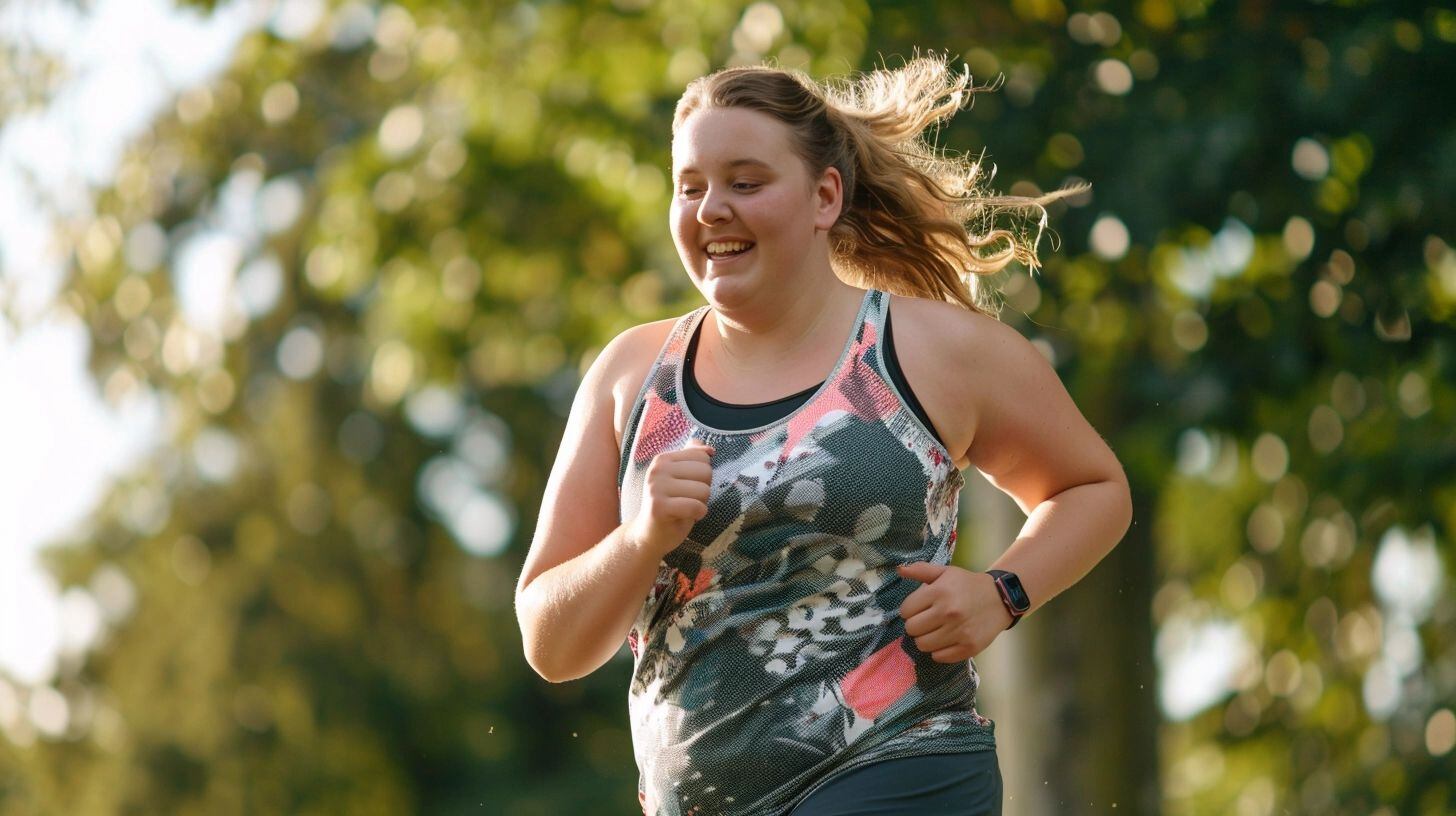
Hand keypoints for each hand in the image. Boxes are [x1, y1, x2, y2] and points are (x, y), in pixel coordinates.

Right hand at [624, 438, 714, 559]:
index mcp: (663, 459)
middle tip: (686, 501)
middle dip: (703, 490)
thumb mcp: (681, 480)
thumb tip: (709, 449)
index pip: (702, 457)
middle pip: (706, 471)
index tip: (687, 488)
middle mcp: (657, 469)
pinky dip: (698, 514)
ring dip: (701, 504)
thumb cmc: (670, 507)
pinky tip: (685, 518)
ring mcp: (656, 487)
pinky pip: (695, 506)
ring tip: (684, 510)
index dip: (703, 476)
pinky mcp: (658, 506)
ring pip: (703, 490)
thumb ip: (692, 461)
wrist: (649, 536)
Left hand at [896, 562, 1012, 661]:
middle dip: (916, 625)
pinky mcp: (969, 647)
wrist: (1001, 598)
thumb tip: (899, 569)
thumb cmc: (967, 585)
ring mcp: (960, 631)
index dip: (909, 609)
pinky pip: (939, 657)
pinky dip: (939, 651)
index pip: (906, 610)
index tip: (919, 608)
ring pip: (922, 645)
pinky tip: (946, 640)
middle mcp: (949, 612)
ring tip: (935, 630)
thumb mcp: (946, 572)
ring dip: (925, 639)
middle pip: (911, 629)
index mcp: (940, 592)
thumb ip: (920, 570)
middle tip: (926, 620)